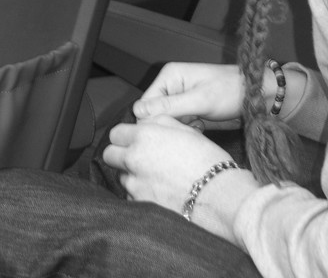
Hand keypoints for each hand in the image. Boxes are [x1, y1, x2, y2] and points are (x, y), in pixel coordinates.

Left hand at [103, 115, 260, 241]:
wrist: (217, 194)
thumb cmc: (207, 159)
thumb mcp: (186, 129)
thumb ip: (160, 122)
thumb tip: (147, 123)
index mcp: (145, 135)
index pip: (115, 133)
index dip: (125, 135)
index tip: (133, 139)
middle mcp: (135, 158)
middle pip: (110, 155)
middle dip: (120, 154)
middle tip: (139, 156)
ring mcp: (135, 183)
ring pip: (121, 176)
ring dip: (132, 175)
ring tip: (155, 176)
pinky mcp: (140, 204)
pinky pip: (131, 195)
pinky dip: (141, 193)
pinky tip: (159, 190)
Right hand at [132, 63, 244, 128]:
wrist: (256, 95)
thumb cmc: (231, 91)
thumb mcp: (200, 100)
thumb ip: (169, 106)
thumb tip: (137, 111)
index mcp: (169, 76)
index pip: (144, 104)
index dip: (154, 121)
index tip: (173, 128)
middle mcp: (171, 85)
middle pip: (154, 114)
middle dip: (170, 125)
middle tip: (191, 125)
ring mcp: (180, 98)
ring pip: (166, 122)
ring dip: (180, 128)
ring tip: (199, 124)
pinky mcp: (189, 108)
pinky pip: (178, 124)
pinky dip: (187, 129)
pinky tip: (201, 126)